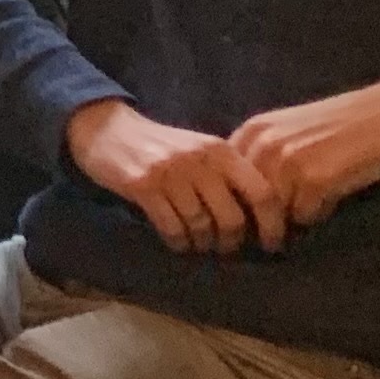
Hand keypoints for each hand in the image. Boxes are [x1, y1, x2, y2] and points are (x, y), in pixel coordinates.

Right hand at [67, 98, 287, 254]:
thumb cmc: (160, 145)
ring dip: (202, 244)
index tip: (272, 244)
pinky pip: (171, 226)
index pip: (263, 193)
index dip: (273, 224)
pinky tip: (178, 242)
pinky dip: (178, 241)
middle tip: (227, 249)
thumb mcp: (200, 150)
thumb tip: (260, 216)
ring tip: (200, 246)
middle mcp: (200, 160)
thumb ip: (227, 175)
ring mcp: (170, 172)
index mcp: (221, 151)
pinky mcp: (143, 185)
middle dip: (232, 241)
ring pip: (201, 225)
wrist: (106, 128)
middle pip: (232, 217)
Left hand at [230, 76, 379, 231]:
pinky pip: (304, 216)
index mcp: (251, 131)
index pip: (224, 177)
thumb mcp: (284, 132)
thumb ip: (260, 155)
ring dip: (283, 225)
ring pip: (272, 212)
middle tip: (265, 237)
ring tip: (291, 230)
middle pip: (243, 199)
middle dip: (254, 221)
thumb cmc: (336, 126)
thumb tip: (239, 195)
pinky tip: (324, 207)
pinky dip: (314, 217)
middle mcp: (262, 145)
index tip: (240, 218)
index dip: (233, 200)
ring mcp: (287, 161)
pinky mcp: (314, 179)